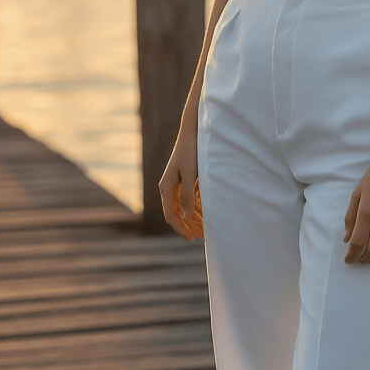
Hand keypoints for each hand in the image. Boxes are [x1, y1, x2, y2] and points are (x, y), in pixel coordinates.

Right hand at [159, 124, 203, 240]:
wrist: (192, 132)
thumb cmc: (191, 152)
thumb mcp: (191, 175)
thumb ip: (188, 196)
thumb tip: (185, 216)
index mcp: (166, 187)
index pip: (170, 215)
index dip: (179, 228)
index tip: (191, 238)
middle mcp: (168, 187)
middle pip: (174, 212)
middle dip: (186, 225)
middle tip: (199, 236)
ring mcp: (175, 183)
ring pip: (180, 206)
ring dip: (190, 217)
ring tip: (202, 228)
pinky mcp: (183, 179)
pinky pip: (186, 198)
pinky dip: (193, 206)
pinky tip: (203, 212)